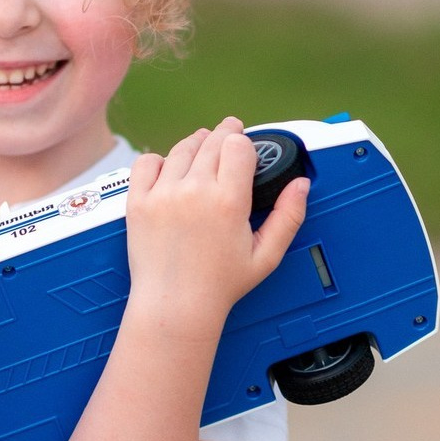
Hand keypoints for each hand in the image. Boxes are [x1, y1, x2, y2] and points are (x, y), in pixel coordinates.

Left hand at [125, 116, 308, 333]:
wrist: (174, 305)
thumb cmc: (218, 286)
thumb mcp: (266, 256)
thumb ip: (288, 217)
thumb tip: (301, 185)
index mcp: (228, 202)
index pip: (238, 145)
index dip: (243, 142)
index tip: (244, 146)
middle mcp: (194, 192)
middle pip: (211, 141)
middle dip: (223, 135)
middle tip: (228, 136)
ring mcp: (163, 195)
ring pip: (181, 149)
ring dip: (195, 144)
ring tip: (202, 149)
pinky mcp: (138, 203)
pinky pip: (146, 163)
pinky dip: (159, 160)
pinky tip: (170, 168)